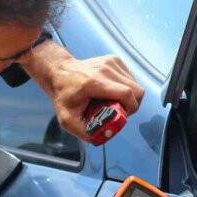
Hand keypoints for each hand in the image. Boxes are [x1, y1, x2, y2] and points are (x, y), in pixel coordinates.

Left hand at [20, 42, 143, 141]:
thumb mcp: (67, 119)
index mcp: (94, 83)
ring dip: (130, 96)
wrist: (59, 72)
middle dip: (132, 105)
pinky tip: (113, 91)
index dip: (131, 108)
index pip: (126, 93)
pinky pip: (131, 77)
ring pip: (135, 84)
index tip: (122, 115)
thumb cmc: (64, 96)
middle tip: (120, 111)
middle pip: (136, 89)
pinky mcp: (114, 59)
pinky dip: (127, 87)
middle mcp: (104, 69)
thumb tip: (106, 136)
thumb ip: (84, 132)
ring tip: (114, 101)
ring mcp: (110, 62)